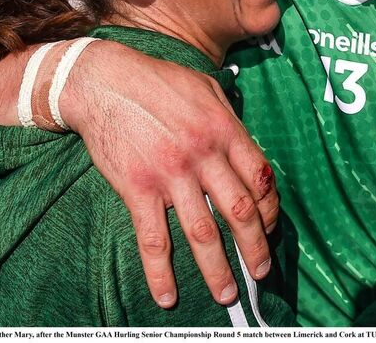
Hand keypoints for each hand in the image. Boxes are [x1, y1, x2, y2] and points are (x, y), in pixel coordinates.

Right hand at [66, 48, 276, 307]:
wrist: (104, 82)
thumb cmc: (158, 82)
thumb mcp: (206, 89)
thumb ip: (230, 120)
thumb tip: (248, 153)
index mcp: (225, 129)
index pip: (261, 178)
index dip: (271, 209)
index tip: (270, 227)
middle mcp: (203, 154)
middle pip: (239, 212)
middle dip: (255, 248)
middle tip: (260, 272)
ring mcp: (171, 174)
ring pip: (203, 232)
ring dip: (218, 269)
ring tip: (227, 293)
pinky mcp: (138, 188)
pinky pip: (154, 239)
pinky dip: (161, 272)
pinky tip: (167, 295)